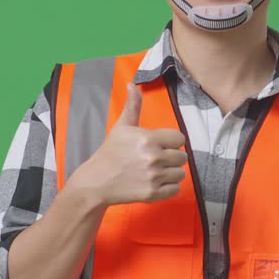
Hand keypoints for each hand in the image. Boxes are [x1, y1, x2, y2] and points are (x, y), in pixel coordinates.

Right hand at [68, 82, 187, 206]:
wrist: (96, 181)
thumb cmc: (110, 152)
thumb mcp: (121, 127)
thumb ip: (133, 106)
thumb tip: (132, 84)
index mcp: (148, 138)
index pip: (179, 139)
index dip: (171, 141)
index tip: (160, 145)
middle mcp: (153, 157)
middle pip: (182, 156)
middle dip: (171, 157)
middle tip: (156, 159)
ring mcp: (153, 177)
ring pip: (180, 173)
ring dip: (171, 172)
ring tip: (155, 171)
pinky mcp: (153, 194)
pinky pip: (175, 189)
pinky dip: (168, 187)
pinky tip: (155, 182)